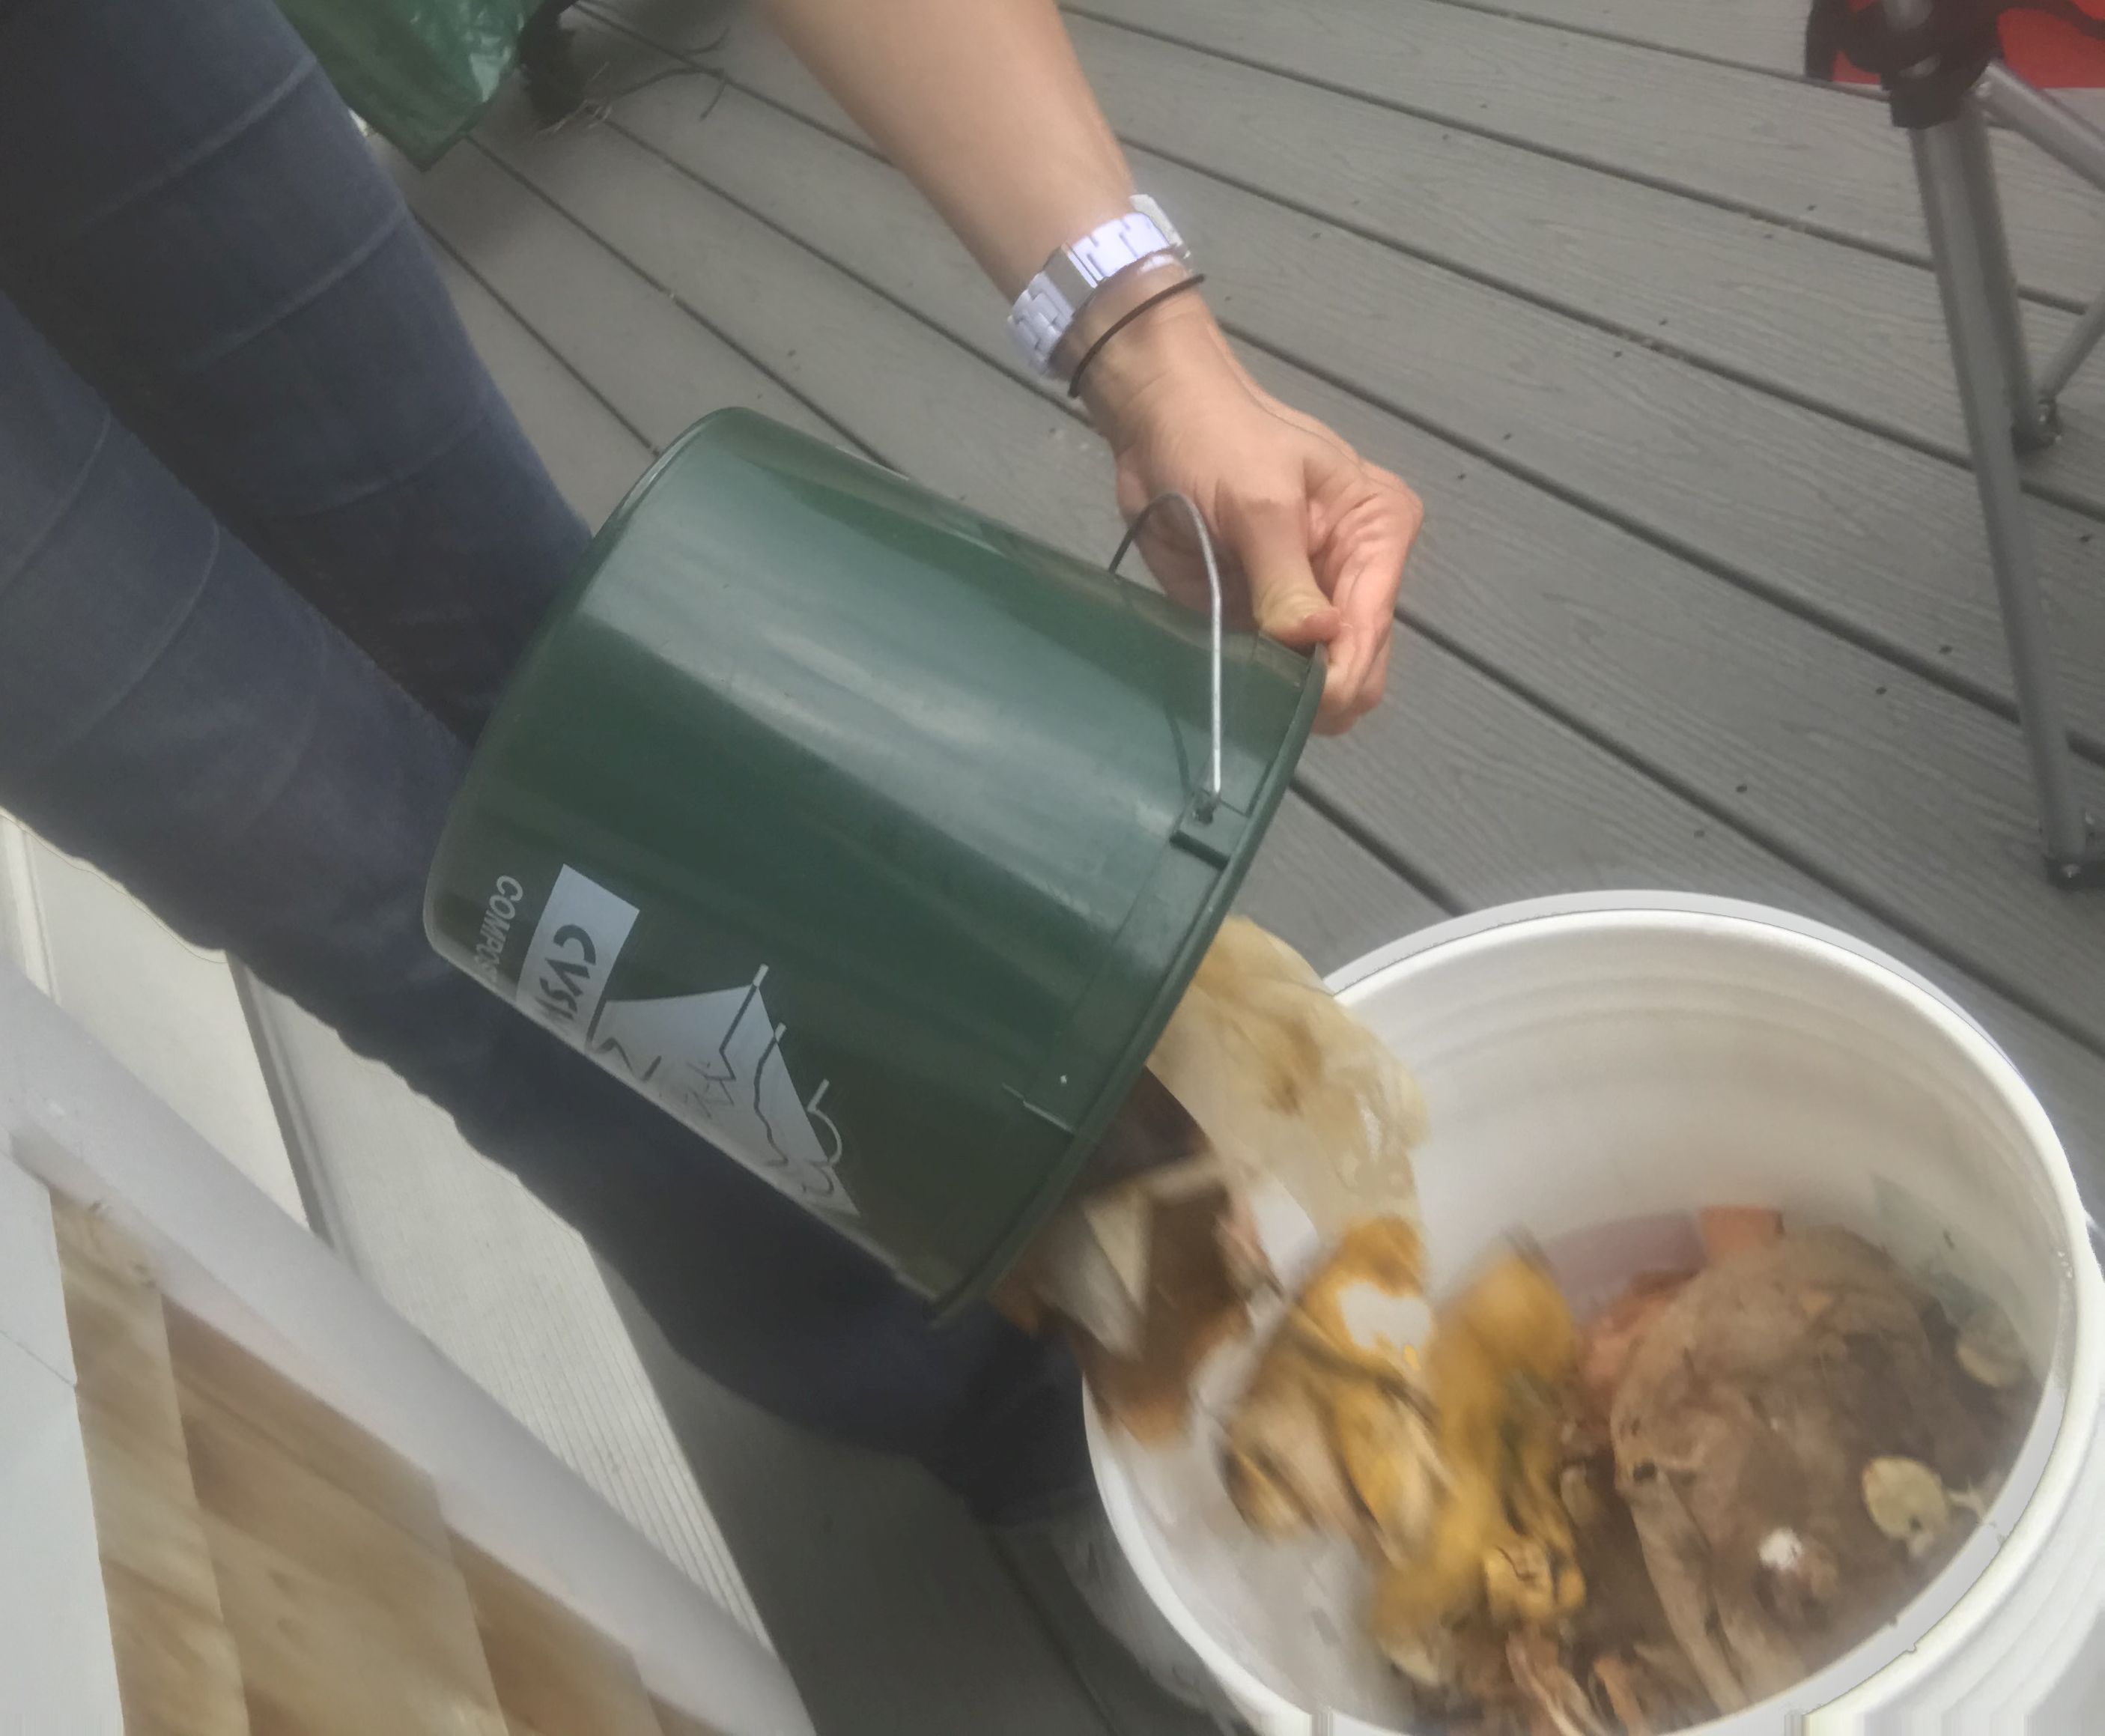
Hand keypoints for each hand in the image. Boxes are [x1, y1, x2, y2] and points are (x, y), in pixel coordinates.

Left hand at [1079, 295, 1421, 732]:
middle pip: (1356, 666)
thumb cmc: (1217, 440)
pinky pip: (1270, 675)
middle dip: (1315, 692)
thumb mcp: (1258, 502)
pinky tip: (1229, 690)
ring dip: (1282, 696)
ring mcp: (1309, 602)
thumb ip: (1286, 578)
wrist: (1159, 422)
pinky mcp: (1265, 619)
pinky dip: (1252, 688)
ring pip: (1315, 682)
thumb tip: (1317, 639)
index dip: (1338, 676)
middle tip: (1264, 700)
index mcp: (1377, 533)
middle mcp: (1355, 575)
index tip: (1297, 701)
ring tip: (1244, 692)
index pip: (1371, 629)